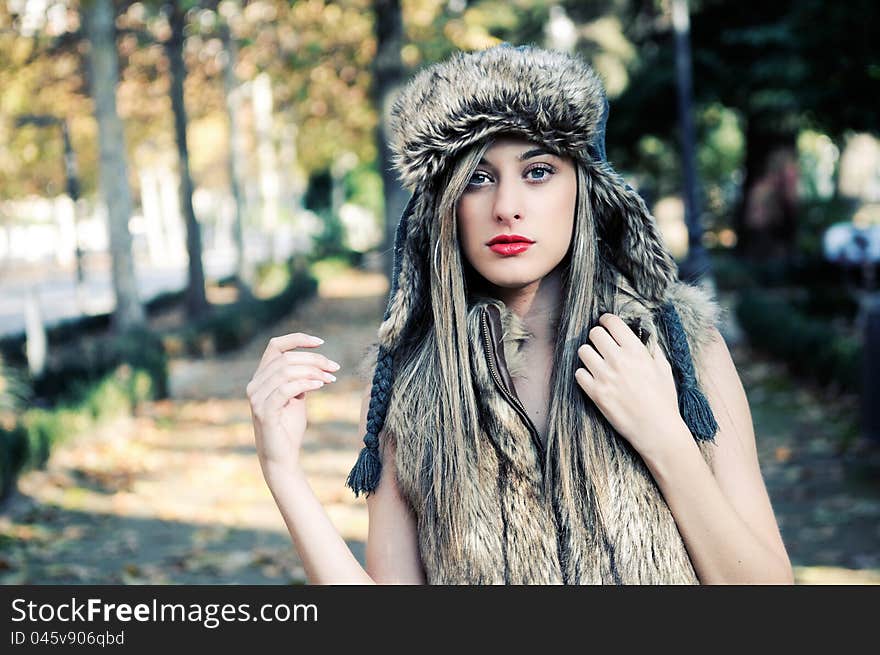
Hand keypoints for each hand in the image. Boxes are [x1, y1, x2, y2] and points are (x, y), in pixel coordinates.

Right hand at [247, 332, 340, 476]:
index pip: (275, 346)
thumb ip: (300, 379)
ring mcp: (256, 398)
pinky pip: (286, 389)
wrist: (282, 458)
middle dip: (314, 360)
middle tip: (334, 368)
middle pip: (286, 358)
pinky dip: (305, 383)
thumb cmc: (289, 428)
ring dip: (313, 371)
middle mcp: (254, 385)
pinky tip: (320, 385)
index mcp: (261, 377)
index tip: (321, 342)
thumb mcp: (297, 397)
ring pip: (286, 371)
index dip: (297, 339)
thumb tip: (316, 364)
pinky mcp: (263, 412)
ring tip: (330, 378)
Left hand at [575, 313, 686, 457]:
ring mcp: (605, 376)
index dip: (606, 321)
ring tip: (596, 363)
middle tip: (601, 346)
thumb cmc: (663, 400)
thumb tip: (645, 335)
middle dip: (597, 338)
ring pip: (583, 351)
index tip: (606, 325)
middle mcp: (618, 360)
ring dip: (589, 355)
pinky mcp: (595, 393)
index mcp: (636, 351)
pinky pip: (578, 374)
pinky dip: (584, 375)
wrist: (656, 430)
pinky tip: (594, 380)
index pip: (611, 322)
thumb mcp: (664, 369)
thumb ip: (652, 350)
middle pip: (594, 334)